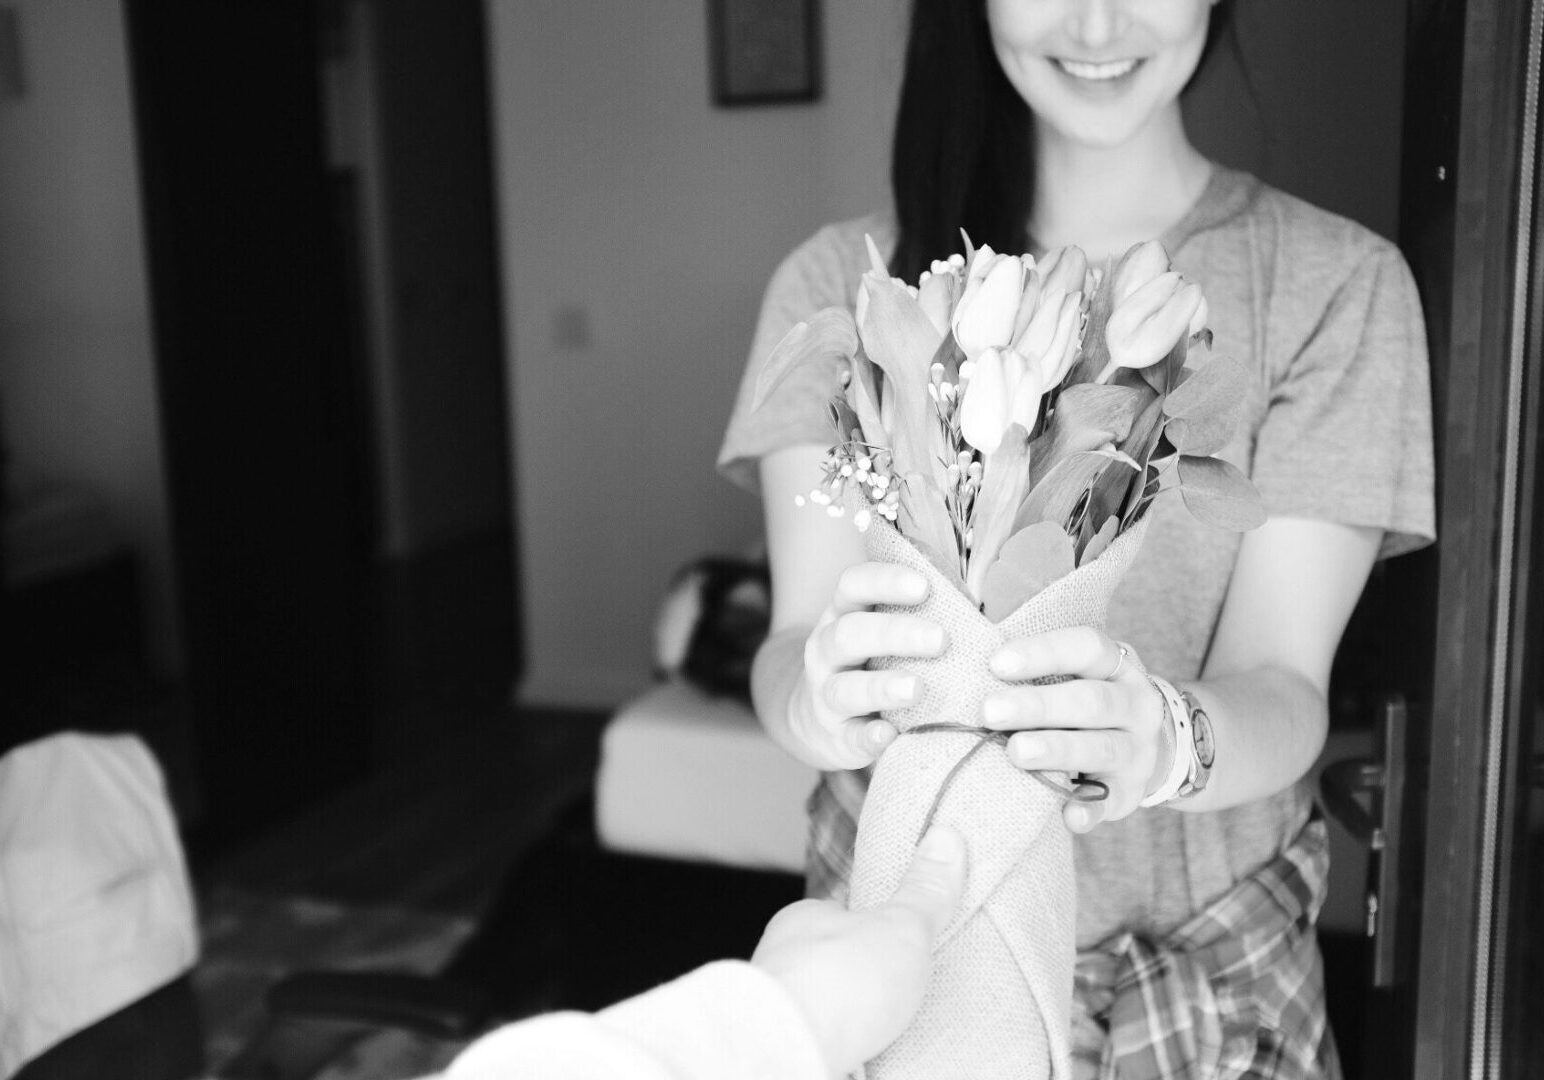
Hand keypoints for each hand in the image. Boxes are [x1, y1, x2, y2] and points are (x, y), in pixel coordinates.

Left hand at [751, 825, 967, 1076]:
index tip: (902, 937)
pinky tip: (864, 1058)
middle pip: (831, 963)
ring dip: (849, 1018)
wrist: (789, 1050)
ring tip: (889, 1030)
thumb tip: (947, 838)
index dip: (872, 924)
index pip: (840, 912)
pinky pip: (820, 1043)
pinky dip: (843, 1050)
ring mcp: (784, 1008)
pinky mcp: (791, 1047)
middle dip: (861, 977)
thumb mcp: (900, 928)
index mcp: (806, 920)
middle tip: (903, 991)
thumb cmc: (836, 981)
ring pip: (821, 1007)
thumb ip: (924, 892)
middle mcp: (785, 961)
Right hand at [786, 562, 947, 769]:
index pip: (853, 585)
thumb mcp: (881, 632)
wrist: (821, 721)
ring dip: (881, 687)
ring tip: (917, 688)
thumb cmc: (872, 664)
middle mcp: (827, 651)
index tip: (924, 587)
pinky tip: (889, 734)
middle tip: (940, 640)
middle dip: (895, 634)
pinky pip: (850, 737)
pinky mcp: (836, 737)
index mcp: (842, 614)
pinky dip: (868, 737)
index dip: (885, 581)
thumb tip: (979, 602)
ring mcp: (825, 695)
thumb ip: (917, 615)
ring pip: (844, 688)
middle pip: (849, 634)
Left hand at [981, 627, 1169, 831]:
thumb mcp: (1079, 674)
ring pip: (1101, 748)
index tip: (996, 663)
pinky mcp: (1130, 792)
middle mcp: (1135, 705)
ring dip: (1057, 749)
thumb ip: (1038, 670)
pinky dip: (1090, 810)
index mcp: (1117, 666)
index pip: (1087, 648)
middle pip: (1091, 700)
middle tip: (990, 712)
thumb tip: (969, 670)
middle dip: (1038, 706)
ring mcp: (1137, 750)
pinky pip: (1111, 801)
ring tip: (1016, 752)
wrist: (1145, 746)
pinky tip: (1067, 815)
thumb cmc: (1087, 701)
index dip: (1043, 652)